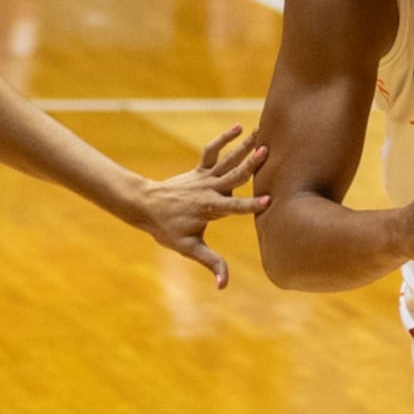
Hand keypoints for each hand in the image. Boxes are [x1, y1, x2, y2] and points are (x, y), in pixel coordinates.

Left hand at [139, 125, 267, 285]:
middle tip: (267, 152)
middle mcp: (209, 190)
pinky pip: (212, 151)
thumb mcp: (188, 248)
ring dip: (244, 147)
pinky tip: (237, 127)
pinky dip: (223, 139)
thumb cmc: (167, 229)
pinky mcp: (200, 169)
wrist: (145, 205)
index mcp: (209, 208)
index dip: (250, 205)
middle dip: (250, 165)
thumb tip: (223, 286)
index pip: (234, 207)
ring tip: (262, 133)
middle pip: (233, 176)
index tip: (268, 201)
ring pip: (227, 160)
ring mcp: (205, 177)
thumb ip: (210, 263)